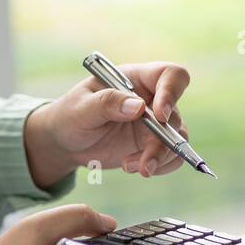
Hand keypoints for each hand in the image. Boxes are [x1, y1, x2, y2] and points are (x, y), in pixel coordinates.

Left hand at [22, 61, 192, 187]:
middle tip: (144, 162)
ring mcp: (155, 125)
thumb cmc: (70, 116)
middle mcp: (152, 100)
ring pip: (178, 140)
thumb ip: (107, 103)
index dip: (172, 92)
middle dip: (163, 142)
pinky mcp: (153, 146)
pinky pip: (172, 157)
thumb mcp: (81, 108)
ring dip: (160, 158)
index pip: (170, 75)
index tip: (160, 116)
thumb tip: (138, 106)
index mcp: (136, 79)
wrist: (66, 143)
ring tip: (130, 167)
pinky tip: (134, 168)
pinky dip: (161, 167)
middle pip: (175, 116)